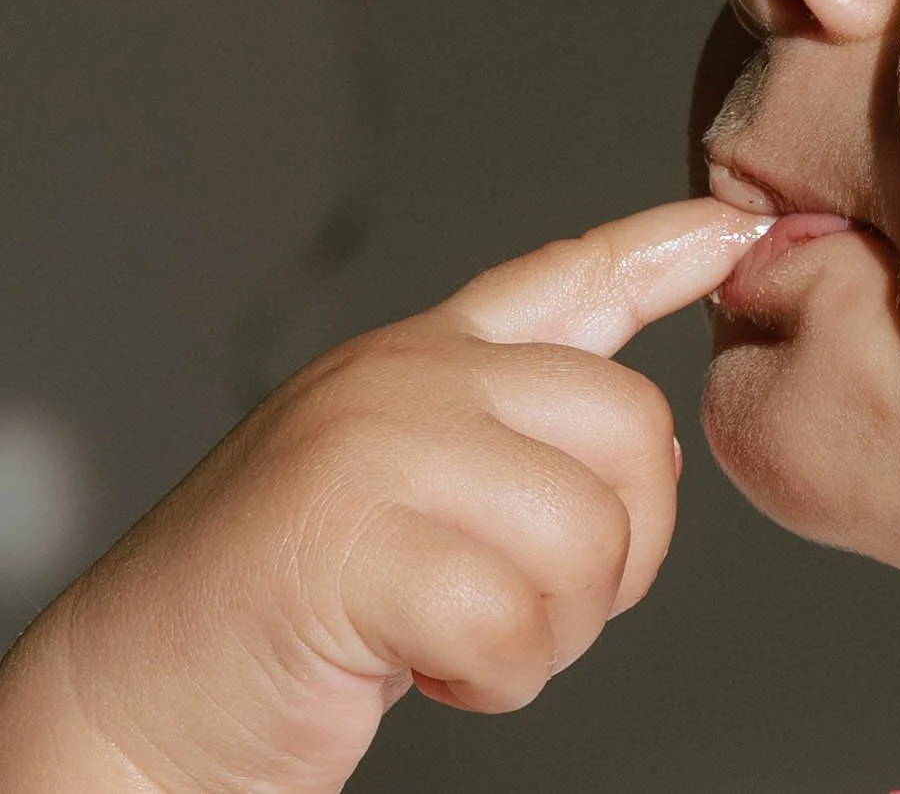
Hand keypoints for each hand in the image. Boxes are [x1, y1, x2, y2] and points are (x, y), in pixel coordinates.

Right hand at [0, 200, 764, 792]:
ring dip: (547, 630)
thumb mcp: (407, 492)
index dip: (665, 248)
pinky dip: (493, 677)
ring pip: (587, 535)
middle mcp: (402, 377)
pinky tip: (423, 668)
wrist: (124, 710)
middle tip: (524, 605)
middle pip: (630, 430)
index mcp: (419, 359)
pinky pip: (513, 618)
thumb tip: (648, 442)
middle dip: (617, 552)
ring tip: (456, 638)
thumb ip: (516, 442)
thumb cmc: (279, 613)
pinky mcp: (346, 540)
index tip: (737, 229)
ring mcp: (371, 446)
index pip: (568, 276)